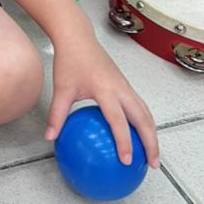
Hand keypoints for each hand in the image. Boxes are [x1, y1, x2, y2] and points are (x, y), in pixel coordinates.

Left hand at [45, 37, 158, 167]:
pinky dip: (145, 123)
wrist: (78, 38)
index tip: (127, 161)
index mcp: (106, 90)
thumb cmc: (70, 61)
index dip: (124, 142)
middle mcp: (121, 89)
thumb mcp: (61, 90)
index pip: (118, 121)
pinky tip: (140, 136)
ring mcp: (126, 86)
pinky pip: (141, 107)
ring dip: (152, 134)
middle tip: (152, 164)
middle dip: (151, 143)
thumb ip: (57, 115)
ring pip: (146, 113)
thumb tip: (50, 137)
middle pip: (143, 120)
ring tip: (152, 155)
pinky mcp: (126, 85)